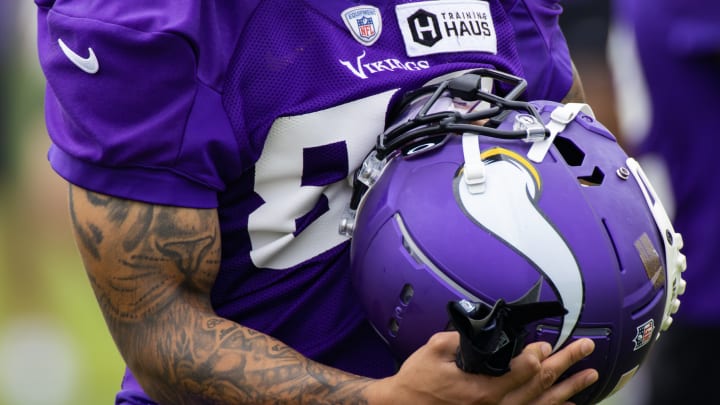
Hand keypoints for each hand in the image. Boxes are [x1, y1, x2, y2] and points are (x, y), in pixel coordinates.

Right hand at [369, 332, 597, 404]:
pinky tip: (569, 404)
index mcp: (483, 388)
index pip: (524, 369)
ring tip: (590, 375)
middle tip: (586, 348)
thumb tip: (483, 330)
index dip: (539, 354)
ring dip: (569, 388)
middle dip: (566, 364)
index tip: (546, 342)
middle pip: (540, 385)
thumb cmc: (417, 381)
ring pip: (541, 402)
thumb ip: (461, 337)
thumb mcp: (434, 350)